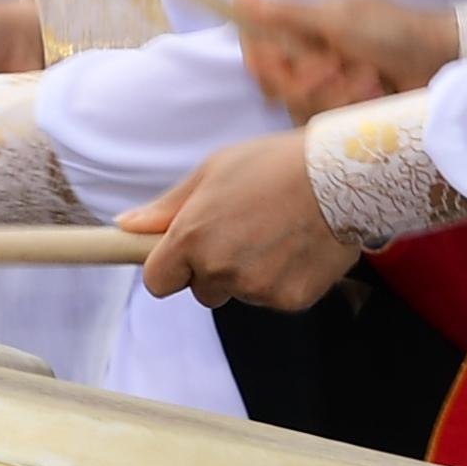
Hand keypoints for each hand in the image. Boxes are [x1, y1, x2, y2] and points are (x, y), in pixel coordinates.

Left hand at [123, 132, 363, 309]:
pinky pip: (273, 297)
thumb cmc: (273, 165)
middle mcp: (219, 269)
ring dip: (249, 273)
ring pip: (240, 292)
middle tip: (243, 229)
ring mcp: (256, 289)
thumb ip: (168, 207)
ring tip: (276, 230)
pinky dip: (282, 279)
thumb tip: (126, 225)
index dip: (169, 268)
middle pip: (201, 289)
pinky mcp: (290, 300)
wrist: (340, 177)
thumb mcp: (212, 171)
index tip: (181, 255)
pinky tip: (297, 246)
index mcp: (192, 238)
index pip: (157, 281)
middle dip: (214, 268)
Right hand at [232, 0, 456, 117]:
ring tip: (369, 78)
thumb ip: (284, 13)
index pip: (256, 48)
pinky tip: (375, 95)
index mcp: (302, 31)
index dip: (260, 59)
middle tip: (336, 63)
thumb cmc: (393, 30)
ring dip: (336, 92)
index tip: (276, 60)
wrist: (441, 62)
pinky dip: (351, 108)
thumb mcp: (336, 18)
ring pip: (299, 108)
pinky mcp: (343, 116)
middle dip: (306, 78)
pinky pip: (325, 125)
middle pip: (273, 84)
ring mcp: (327, 90)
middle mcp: (308, 60)